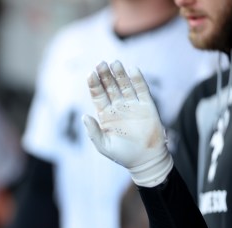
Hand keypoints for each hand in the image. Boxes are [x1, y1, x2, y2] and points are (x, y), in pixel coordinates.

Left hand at [83, 61, 172, 186]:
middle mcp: (118, 107)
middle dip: (105, 75)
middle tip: (100, 63)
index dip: (94, 85)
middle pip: (110, 87)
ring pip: (125, 85)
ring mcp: (132, 105)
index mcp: (105, 115)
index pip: (98, 96)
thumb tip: (84, 116)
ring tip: (114, 63)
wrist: (145, 160)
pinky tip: (132, 69)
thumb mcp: (104, 146)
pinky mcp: (147, 106)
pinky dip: (137, 79)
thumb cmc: (122, 155)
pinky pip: (142, 90)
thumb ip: (93, 132)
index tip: (90, 74)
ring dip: (119, 74)